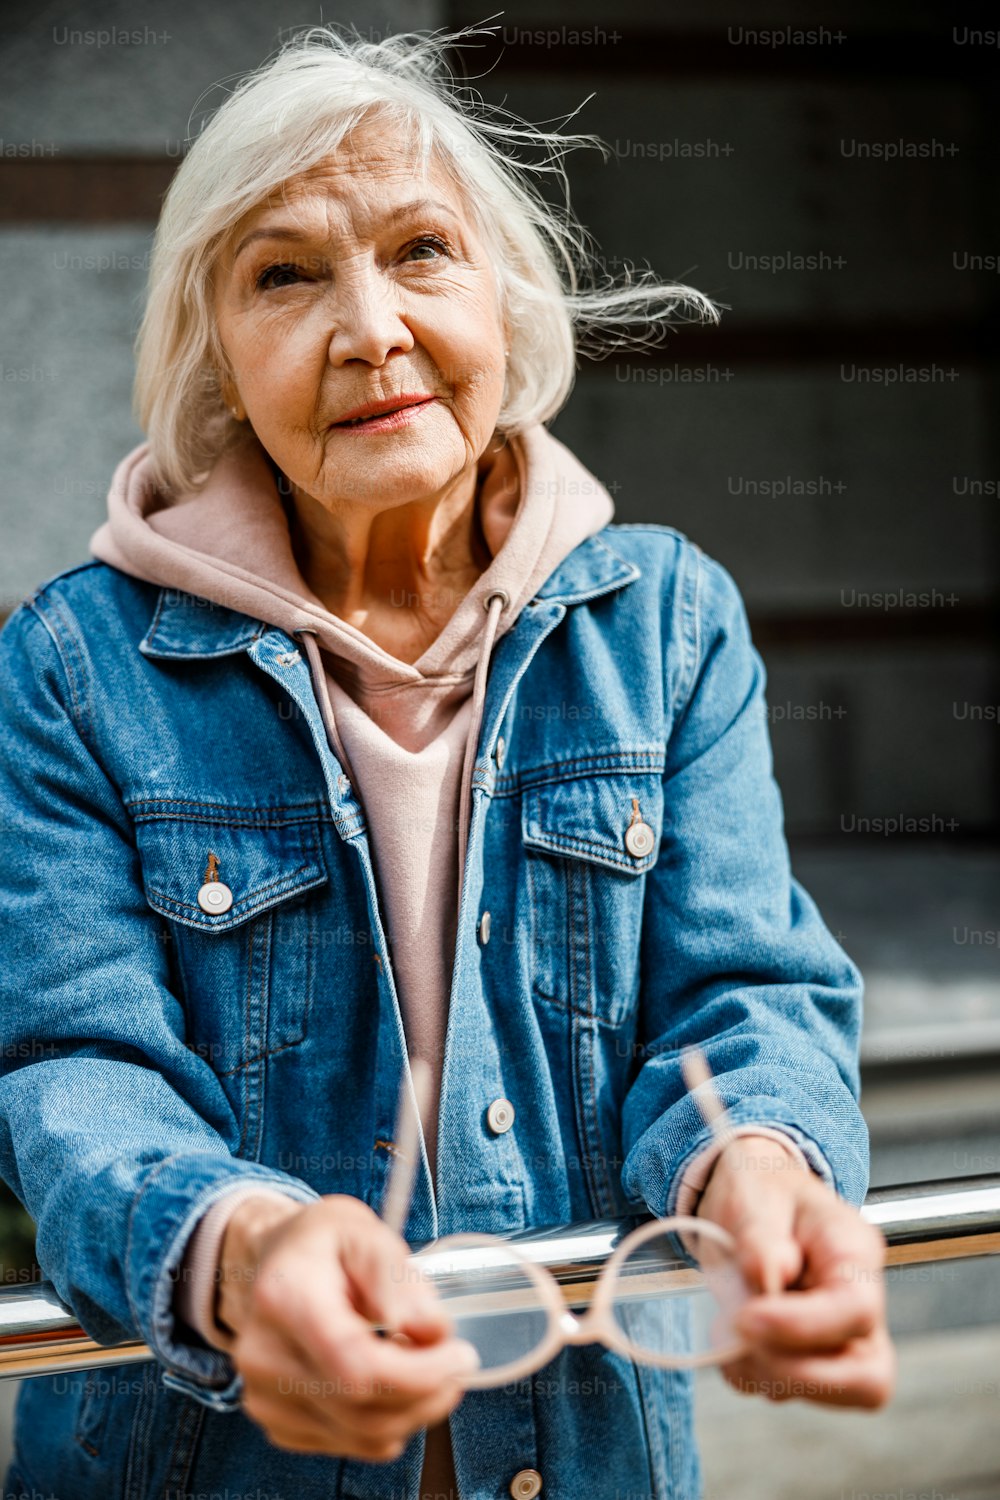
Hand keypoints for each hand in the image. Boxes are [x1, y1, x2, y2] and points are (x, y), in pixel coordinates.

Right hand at [209, 1192, 479, 1459]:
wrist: (273, 1263)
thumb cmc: (321, 1243)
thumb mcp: (363, 1232)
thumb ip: (396, 1278)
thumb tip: (431, 1330)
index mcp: (283, 1298)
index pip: (356, 1366)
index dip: (419, 1373)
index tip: (460, 1355)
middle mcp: (263, 1357)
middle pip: (363, 1412)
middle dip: (428, 1394)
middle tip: (459, 1363)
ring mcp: (265, 1397)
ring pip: (363, 1437)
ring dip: (414, 1411)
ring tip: (430, 1367)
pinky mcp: (277, 1423)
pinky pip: (350, 1444)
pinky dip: (387, 1422)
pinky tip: (394, 1381)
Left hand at [696, 1135, 895, 1409]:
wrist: (751, 1199)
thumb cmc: (760, 1190)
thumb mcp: (752, 1194)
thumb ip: (761, 1235)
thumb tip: (769, 1277)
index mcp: (854, 1250)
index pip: (855, 1309)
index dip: (803, 1327)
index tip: (745, 1317)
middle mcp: (862, 1301)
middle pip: (867, 1374)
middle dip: (794, 1372)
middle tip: (736, 1336)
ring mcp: (843, 1337)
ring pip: (830, 1393)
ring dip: (765, 1373)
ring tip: (725, 1327)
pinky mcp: (815, 1359)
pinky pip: (791, 1392)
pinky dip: (752, 1377)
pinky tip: (730, 1341)